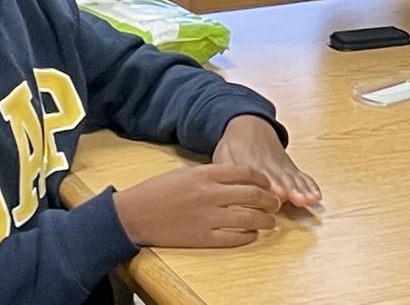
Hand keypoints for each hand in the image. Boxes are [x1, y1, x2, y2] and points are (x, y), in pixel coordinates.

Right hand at [112, 162, 279, 247]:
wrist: (134, 214)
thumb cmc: (158, 190)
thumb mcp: (186, 172)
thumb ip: (211, 174)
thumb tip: (237, 178)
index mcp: (205, 173)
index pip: (246, 172)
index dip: (263, 179)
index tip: (269, 183)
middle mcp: (210, 194)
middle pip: (252, 195)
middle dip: (270, 199)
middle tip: (276, 203)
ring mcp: (207, 217)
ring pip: (248, 218)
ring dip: (264, 220)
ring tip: (270, 221)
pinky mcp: (201, 237)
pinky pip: (233, 237)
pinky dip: (247, 236)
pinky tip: (252, 233)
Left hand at [213, 115, 321, 207]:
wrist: (250, 124)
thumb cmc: (234, 144)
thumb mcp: (222, 155)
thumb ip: (224, 171)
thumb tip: (225, 188)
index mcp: (250, 162)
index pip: (261, 174)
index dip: (271, 184)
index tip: (279, 194)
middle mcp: (269, 164)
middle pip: (282, 178)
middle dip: (292, 190)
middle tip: (300, 200)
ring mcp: (281, 165)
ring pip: (293, 178)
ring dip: (303, 189)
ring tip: (311, 199)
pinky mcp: (289, 167)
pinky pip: (301, 175)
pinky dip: (310, 185)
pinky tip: (316, 195)